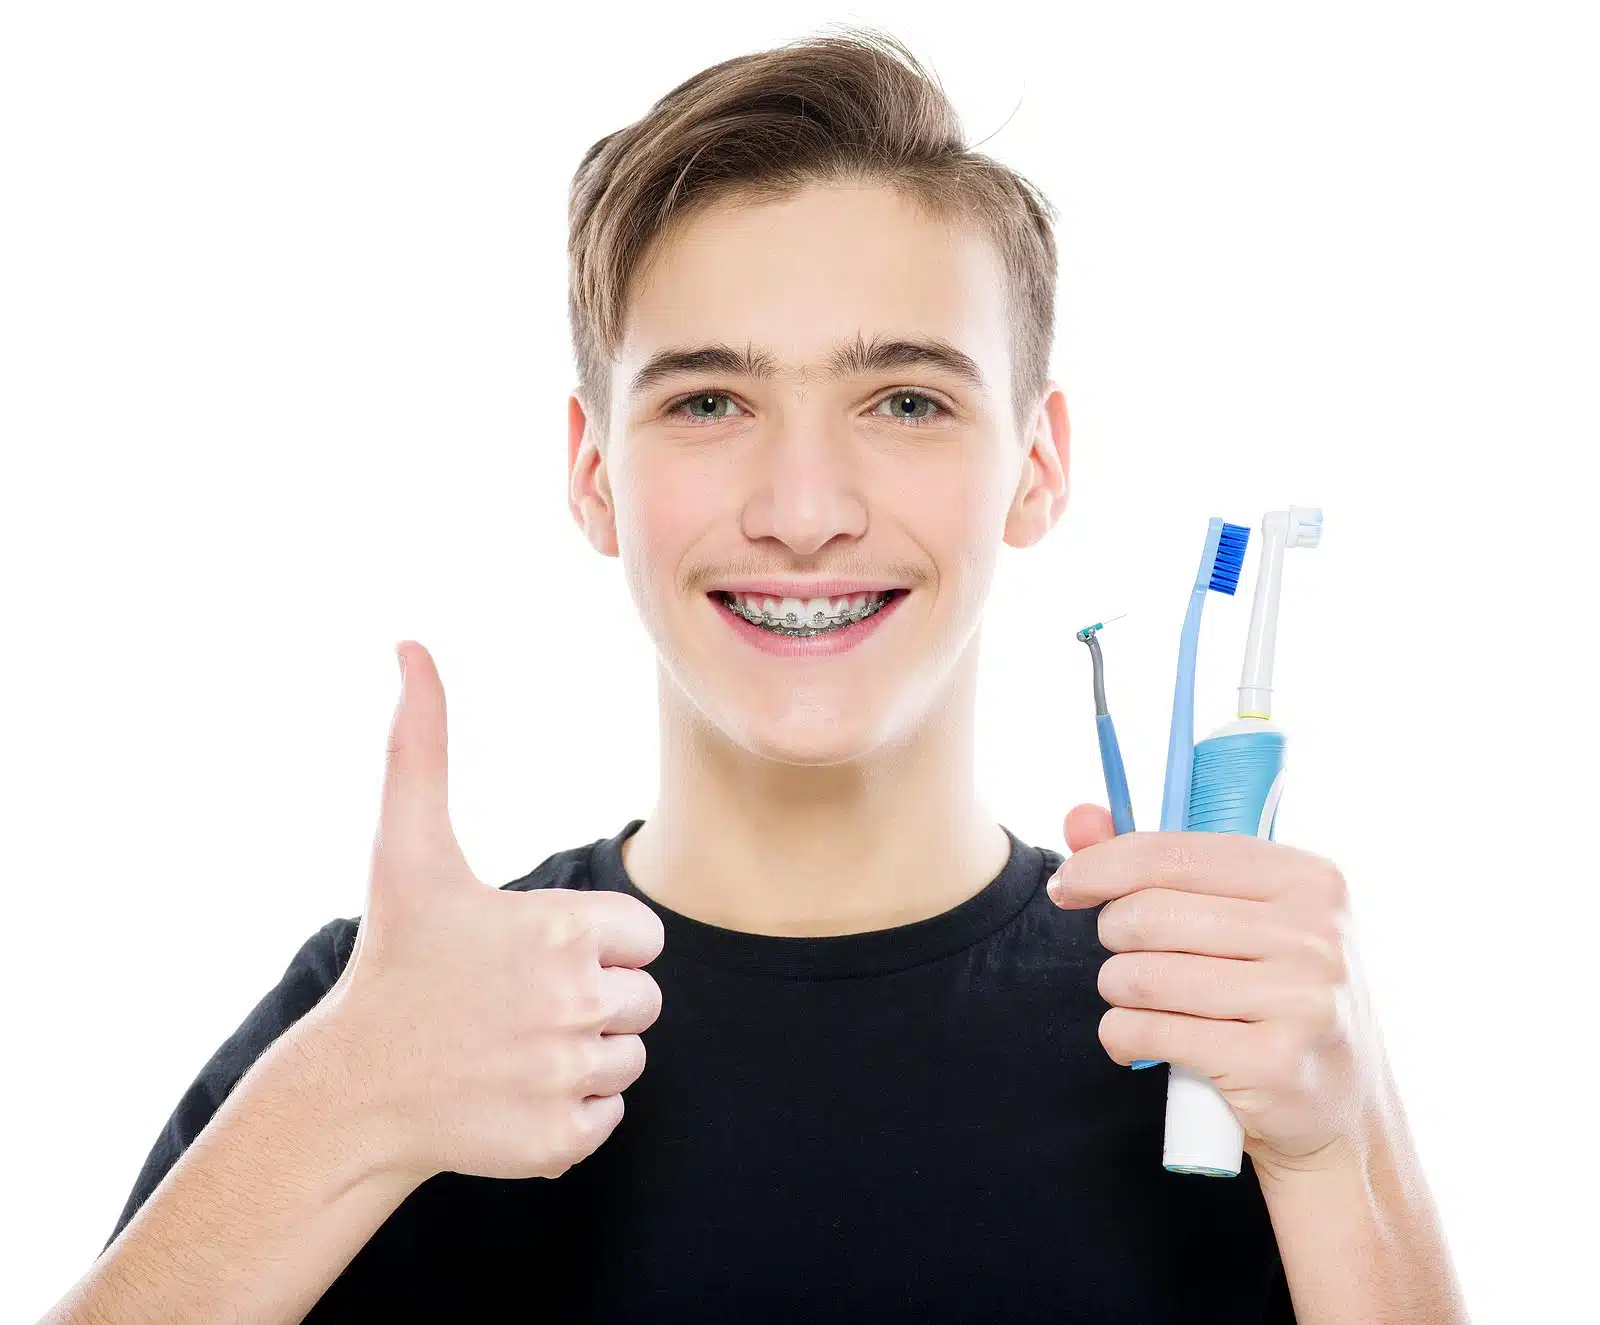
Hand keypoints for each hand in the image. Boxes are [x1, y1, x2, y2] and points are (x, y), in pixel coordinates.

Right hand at [323, 641, 665, 1185]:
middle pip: (645, 998)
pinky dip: (570, 1112)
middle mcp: (575, 1005)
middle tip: (515, 1003)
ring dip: (582, 1054)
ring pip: (630, 1057)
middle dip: (592, 998)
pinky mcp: (560, 1142)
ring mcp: (567, 1077)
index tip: (531, 951)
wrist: (352, 1090)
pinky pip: (608, 1117)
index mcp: (564, 930)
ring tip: (510, 1046)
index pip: (643, 935)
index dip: (594, 941)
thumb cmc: (395, 959)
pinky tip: (510, 1093)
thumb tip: (408, 645)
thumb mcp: (407, 847)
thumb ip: (419, 744)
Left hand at [1046, 804, 1391, 1180]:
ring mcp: (1301, 1001)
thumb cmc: (1278, 999)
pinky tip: (1137, 1044)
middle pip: (1148, 916)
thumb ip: (1159, 864)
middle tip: (1125, 959)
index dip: (1101, 866)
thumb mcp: (1245, 919)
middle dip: (1113, 938)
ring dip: (1117, 993)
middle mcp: (1315, 935)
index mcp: (1310, 880)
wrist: (1343, 1113)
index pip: (1173, 854)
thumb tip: (1078, 818)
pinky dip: (1122, 1038)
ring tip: (1139, 1004)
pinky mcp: (1273, 1064)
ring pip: (1140, 977)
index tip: (1067, 886)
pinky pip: (1148, 1034)